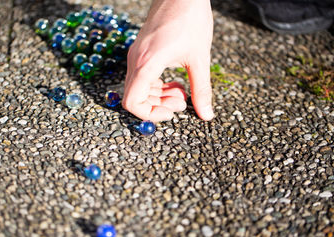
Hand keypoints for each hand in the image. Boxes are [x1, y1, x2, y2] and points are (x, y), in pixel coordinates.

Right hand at [122, 0, 214, 121]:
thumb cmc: (190, 19)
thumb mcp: (199, 59)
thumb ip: (201, 90)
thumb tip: (206, 114)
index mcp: (146, 64)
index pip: (132, 102)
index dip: (150, 114)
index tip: (170, 113)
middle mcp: (136, 61)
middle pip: (135, 97)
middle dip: (159, 106)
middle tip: (182, 102)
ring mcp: (137, 56)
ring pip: (139, 88)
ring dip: (159, 96)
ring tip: (183, 93)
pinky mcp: (142, 52)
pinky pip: (143, 77)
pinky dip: (158, 86)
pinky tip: (176, 82)